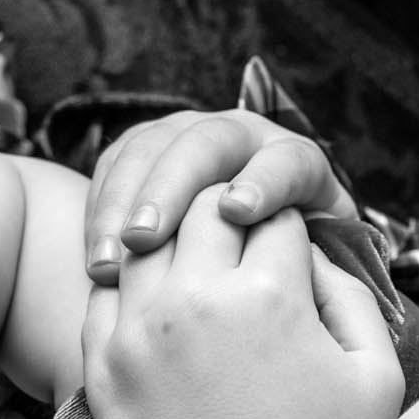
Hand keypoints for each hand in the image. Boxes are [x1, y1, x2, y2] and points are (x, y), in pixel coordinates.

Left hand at [82, 189, 401, 418]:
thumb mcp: (377, 377)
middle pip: (202, 206)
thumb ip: (351, 294)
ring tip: (198, 259)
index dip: (291, 220)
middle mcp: (195, 300)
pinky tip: (159, 299)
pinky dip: (133, 280)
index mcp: (271, 294)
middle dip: (229, 211)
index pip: (275, 211)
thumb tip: (313, 248)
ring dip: (174, 237)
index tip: (296, 243)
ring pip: (146, 239)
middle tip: (245, 234)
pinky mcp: (102, 369)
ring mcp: (138, 333)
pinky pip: (106, 292)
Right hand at [84, 109, 356, 283]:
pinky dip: (100, 213)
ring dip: (123, 206)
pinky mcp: (145, 152)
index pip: (285, 161)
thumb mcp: (317, 273)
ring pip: (150, 150)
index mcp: (295, 164)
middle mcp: (241, 139)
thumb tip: (319, 281)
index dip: (263, 181)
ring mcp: (188, 137)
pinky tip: (96, 262)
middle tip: (144, 239)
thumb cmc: (290, 280)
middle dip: (171, 189)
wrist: (244, 266)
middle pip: (206, 145)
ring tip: (107, 267)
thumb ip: (322, 270)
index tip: (238, 213)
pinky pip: (115, 168)